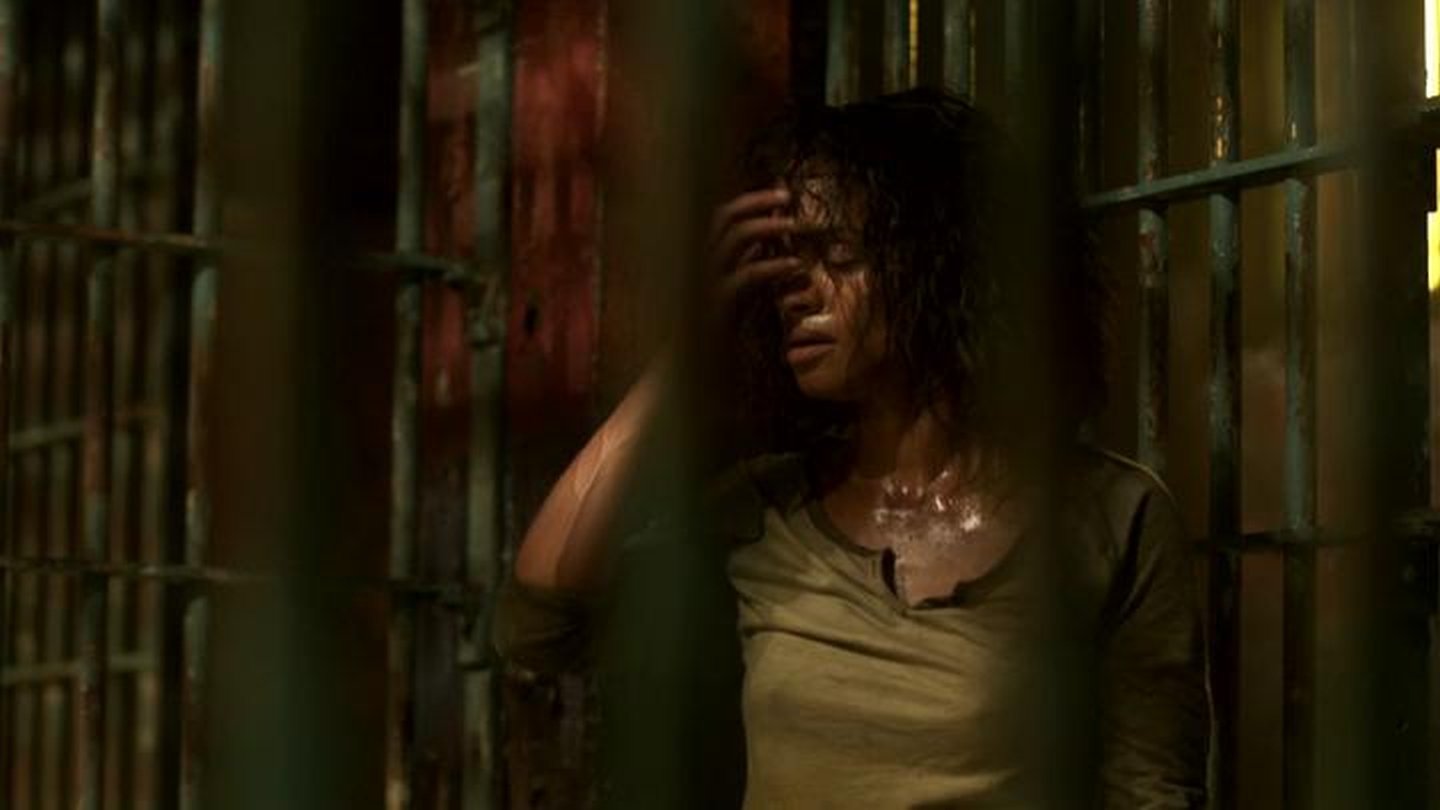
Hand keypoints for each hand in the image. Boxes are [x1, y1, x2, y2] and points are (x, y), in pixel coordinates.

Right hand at [706, 187, 803, 319]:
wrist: (695, 366)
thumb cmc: (718, 327)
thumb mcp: (738, 288)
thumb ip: (748, 260)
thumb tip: (770, 235)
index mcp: (701, 255)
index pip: (723, 215)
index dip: (751, 200)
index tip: (781, 195)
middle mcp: (699, 262)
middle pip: (724, 216)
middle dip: (758, 202)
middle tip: (789, 199)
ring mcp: (706, 281)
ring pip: (735, 238)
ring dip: (769, 226)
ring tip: (796, 227)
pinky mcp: (718, 305)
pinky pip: (747, 275)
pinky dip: (773, 265)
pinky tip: (795, 266)